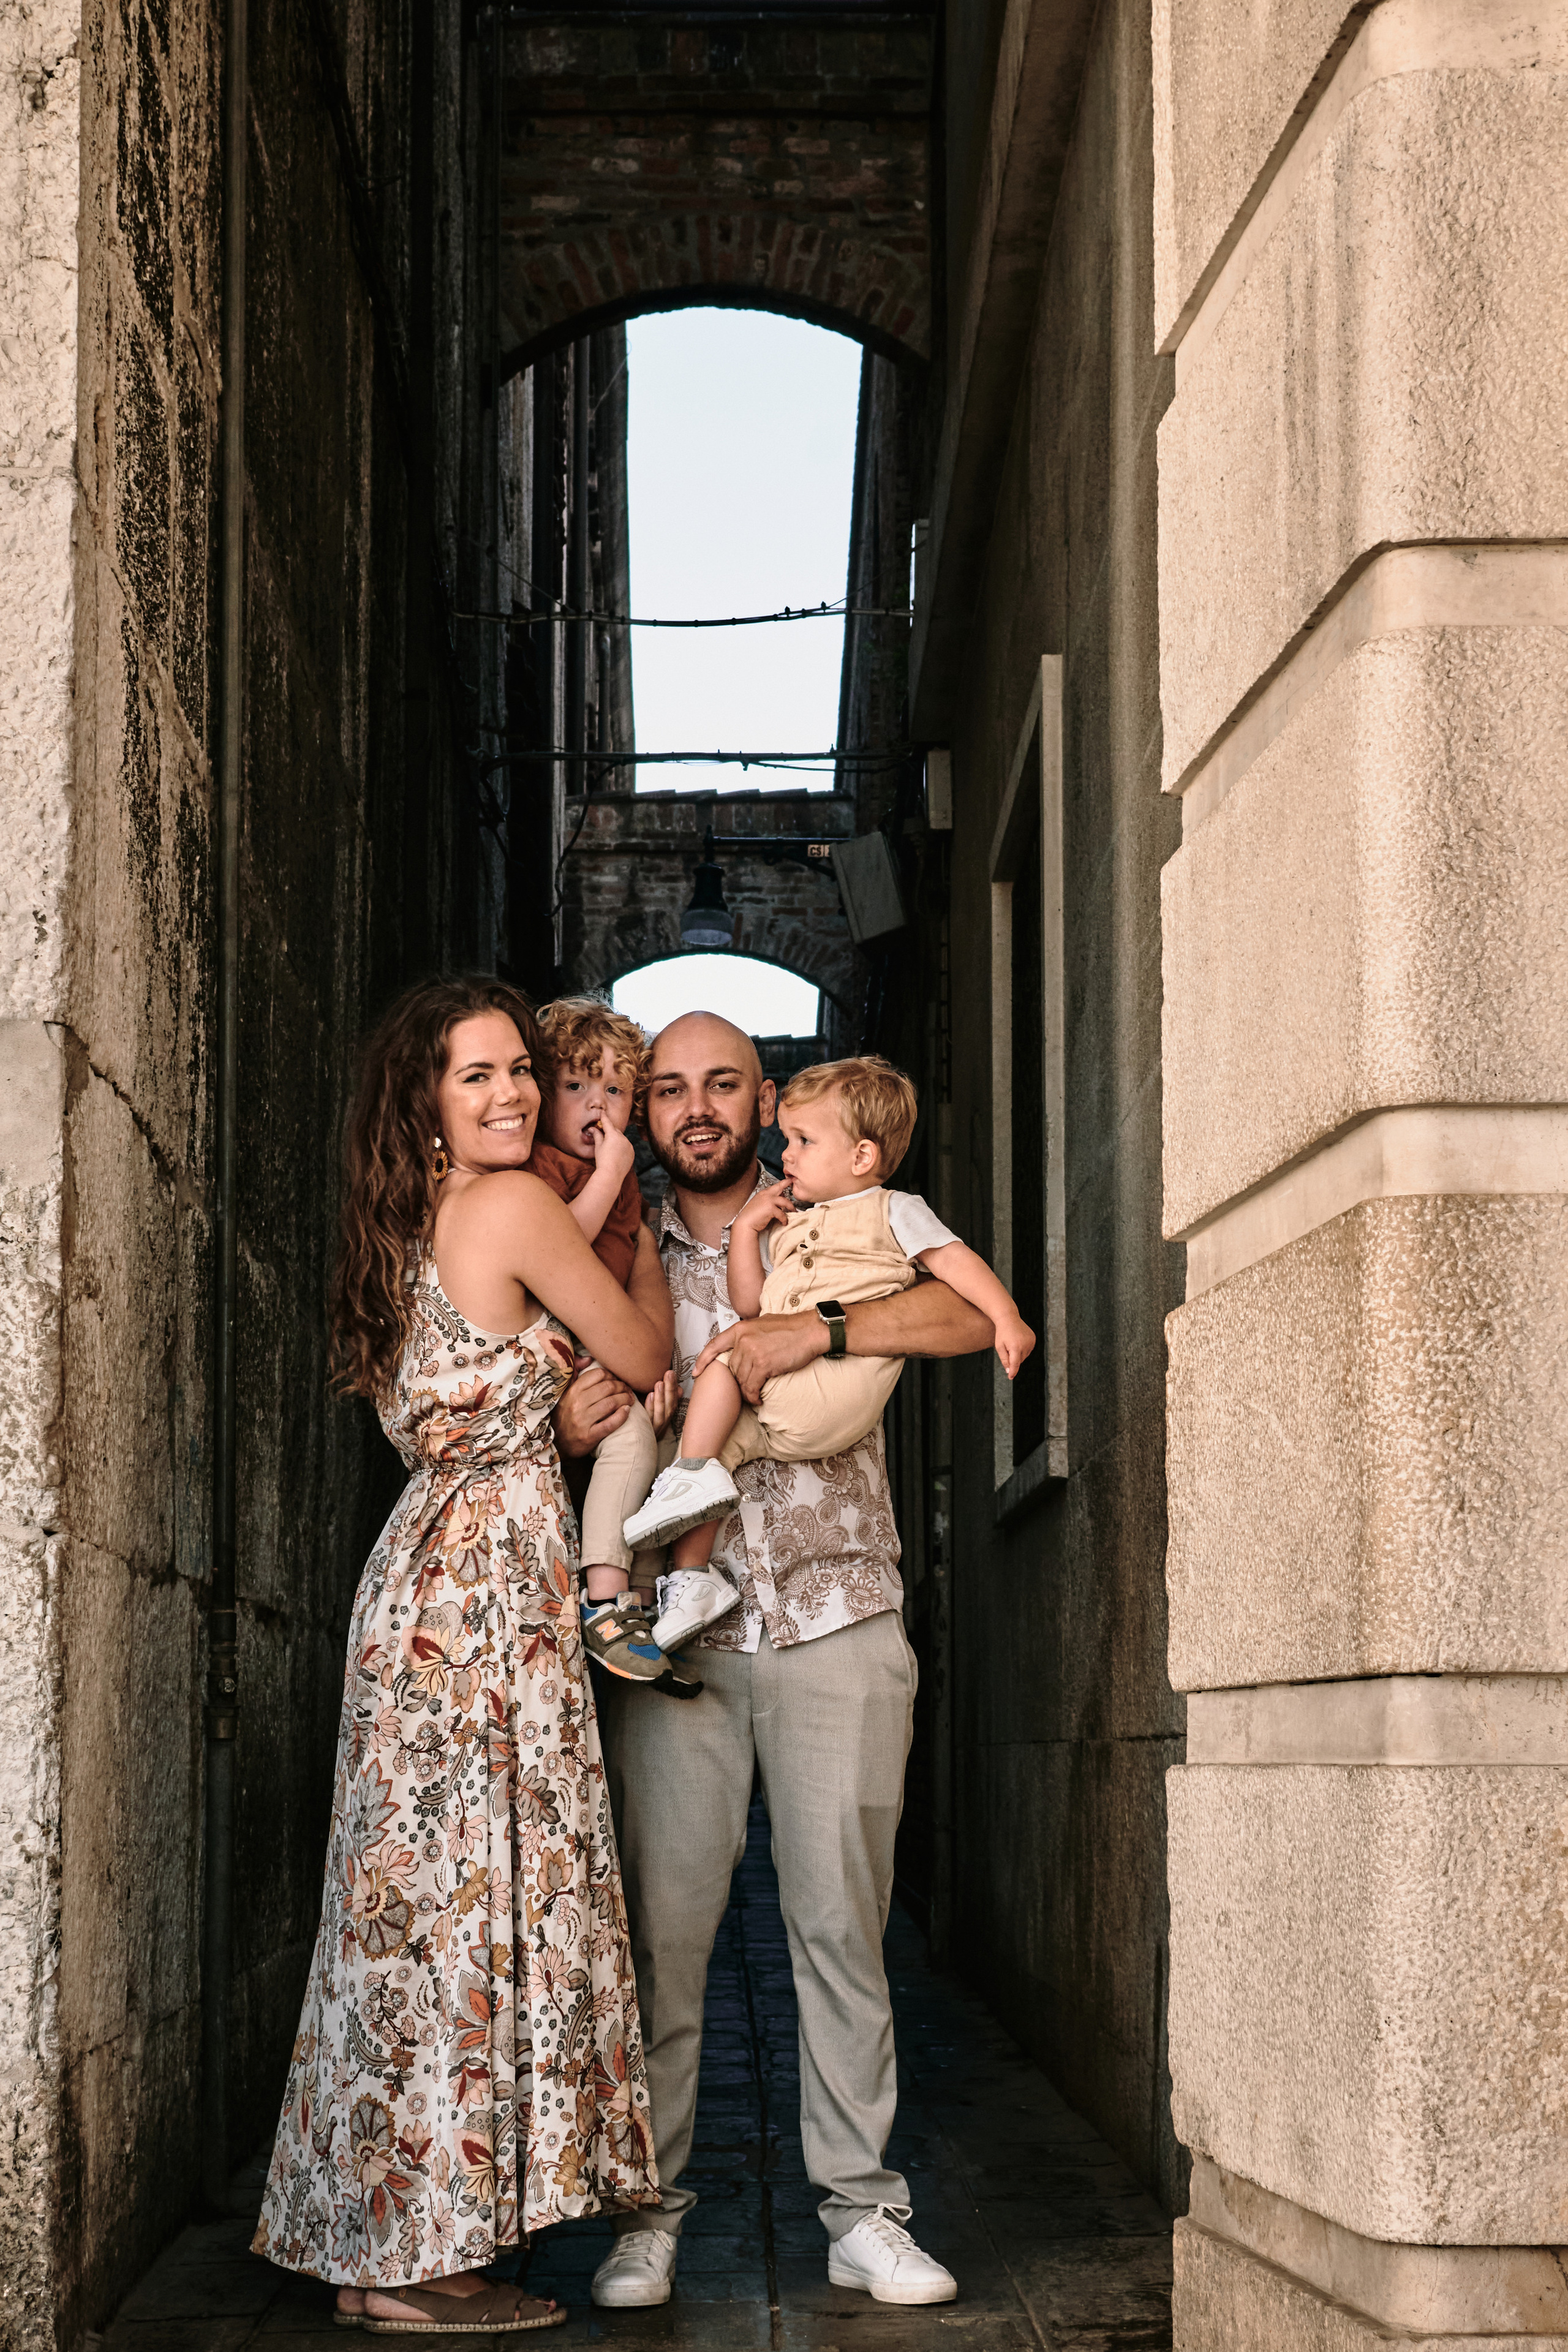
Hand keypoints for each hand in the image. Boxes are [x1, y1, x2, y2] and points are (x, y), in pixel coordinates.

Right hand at [554, 1363, 634, 1455]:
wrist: (556, 1444)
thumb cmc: (564, 1416)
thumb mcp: (565, 1394)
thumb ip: (574, 1374)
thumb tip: (588, 1358)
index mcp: (572, 1391)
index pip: (598, 1374)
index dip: (612, 1375)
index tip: (617, 1380)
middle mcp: (577, 1404)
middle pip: (608, 1387)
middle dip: (623, 1387)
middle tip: (628, 1390)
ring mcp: (582, 1421)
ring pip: (611, 1403)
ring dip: (626, 1399)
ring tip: (630, 1399)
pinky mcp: (589, 1436)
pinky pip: (610, 1423)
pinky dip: (622, 1416)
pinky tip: (627, 1411)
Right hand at [590, 1120, 636, 1188]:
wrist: (611, 1174)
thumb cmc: (602, 1160)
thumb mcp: (598, 1146)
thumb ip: (597, 1135)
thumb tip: (593, 1129)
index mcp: (613, 1135)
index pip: (607, 1123)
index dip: (604, 1117)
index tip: (602, 1112)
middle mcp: (623, 1138)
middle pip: (615, 1130)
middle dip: (610, 1130)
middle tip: (603, 1131)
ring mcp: (629, 1145)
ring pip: (621, 1138)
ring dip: (616, 1139)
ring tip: (609, 1146)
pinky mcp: (632, 1152)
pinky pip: (626, 1146)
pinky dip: (622, 1146)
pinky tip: (616, 1153)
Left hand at [643, 1369, 677, 1436]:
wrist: (627, 1449)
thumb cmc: (637, 1424)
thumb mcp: (651, 1411)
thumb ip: (663, 1400)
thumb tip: (680, 1389)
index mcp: (663, 1420)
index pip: (672, 1403)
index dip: (673, 1389)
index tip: (672, 1373)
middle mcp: (661, 1426)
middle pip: (669, 1407)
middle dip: (670, 1389)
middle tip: (669, 1373)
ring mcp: (653, 1432)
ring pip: (661, 1413)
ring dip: (661, 1397)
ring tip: (659, 1383)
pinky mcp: (644, 1435)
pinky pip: (648, 1421)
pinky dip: (650, 1407)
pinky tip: (649, 1395)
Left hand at [692, 1311, 826, 1402]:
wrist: (811, 1331)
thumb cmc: (791, 1328)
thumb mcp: (762, 1324)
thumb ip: (749, 1334)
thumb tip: (741, 1346)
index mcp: (740, 1328)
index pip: (714, 1345)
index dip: (703, 1361)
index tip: (696, 1373)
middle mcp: (743, 1339)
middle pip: (732, 1368)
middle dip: (739, 1379)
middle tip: (750, 1386)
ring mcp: (752, 1352)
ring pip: (741, 1379)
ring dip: (747, 1390)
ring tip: (755, 1394)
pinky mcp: (763, 1364)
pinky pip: (751, 1387)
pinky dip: (753, 1396)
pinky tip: (759, 1399)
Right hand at [732, 1177, 794, 1234]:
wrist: (745, 1224)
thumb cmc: (751, 1217)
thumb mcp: (759, 1205)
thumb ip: (767, 1201)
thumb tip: (779, 1204)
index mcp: (763, 1193)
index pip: (775, 1186)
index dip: (783, 1183)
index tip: (789, 1181)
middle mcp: (766, 1195)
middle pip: (780, 1188)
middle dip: (788, 1185)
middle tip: (793, 1185)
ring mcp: (769, 1201)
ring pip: (785, 1202)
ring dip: (791, 1207)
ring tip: (793, 1211)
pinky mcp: (771, 1209)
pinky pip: (782, 1214)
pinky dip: (784, 1219)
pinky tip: (784, 1222)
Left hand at [995, 1319, 1035, 1380]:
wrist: (1009, 1318)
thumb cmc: (1002, 1333)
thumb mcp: (999, 1347)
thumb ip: (1004, 1360)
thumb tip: (1009, 1371)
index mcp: (1015, 1347)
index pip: (1015, 1364)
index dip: (1013, 1372)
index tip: (1010, 1377)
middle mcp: (1025, 1345)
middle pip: (1019, 1360)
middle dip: (1013, 1359)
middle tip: (1007, 1349)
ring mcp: (1031, 1341)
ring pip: (1024, 1356)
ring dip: (1018, 1354)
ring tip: (1012, 1344)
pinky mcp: (1033, 1339)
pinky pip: (1028, 1350)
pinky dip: (1023, 1349)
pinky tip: (1018, 1341)